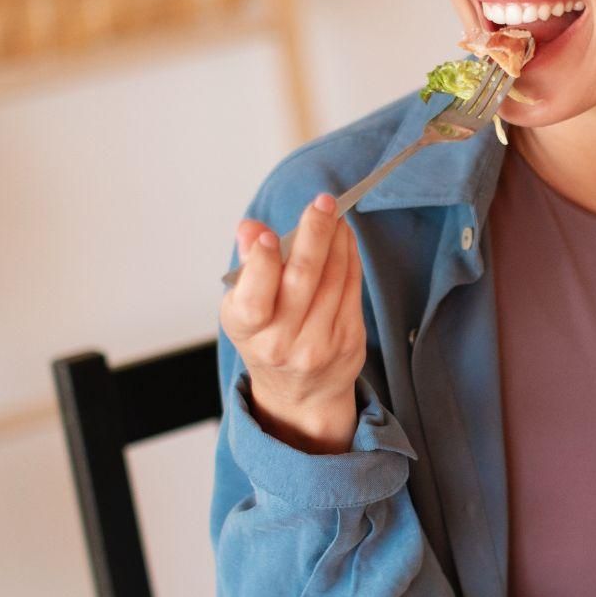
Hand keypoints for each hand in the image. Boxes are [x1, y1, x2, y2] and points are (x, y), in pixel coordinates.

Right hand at [219, 193, 367, 454]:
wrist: (300, 394)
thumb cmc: (266, 337)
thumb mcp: (243, 307)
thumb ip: (248, 267)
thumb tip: (249, 229)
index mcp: (247, 330)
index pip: (254, 299)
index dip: (262, 266)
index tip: (272, 236)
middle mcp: (281, 342)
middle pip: (303, 279)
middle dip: (314, 234)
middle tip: (323, 202)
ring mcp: (319, 344)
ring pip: (333, 279)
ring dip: (337, 240)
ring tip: (334, 215)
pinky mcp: (348, 341)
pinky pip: (352, 289)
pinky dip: (350, 258)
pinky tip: (345, 238)